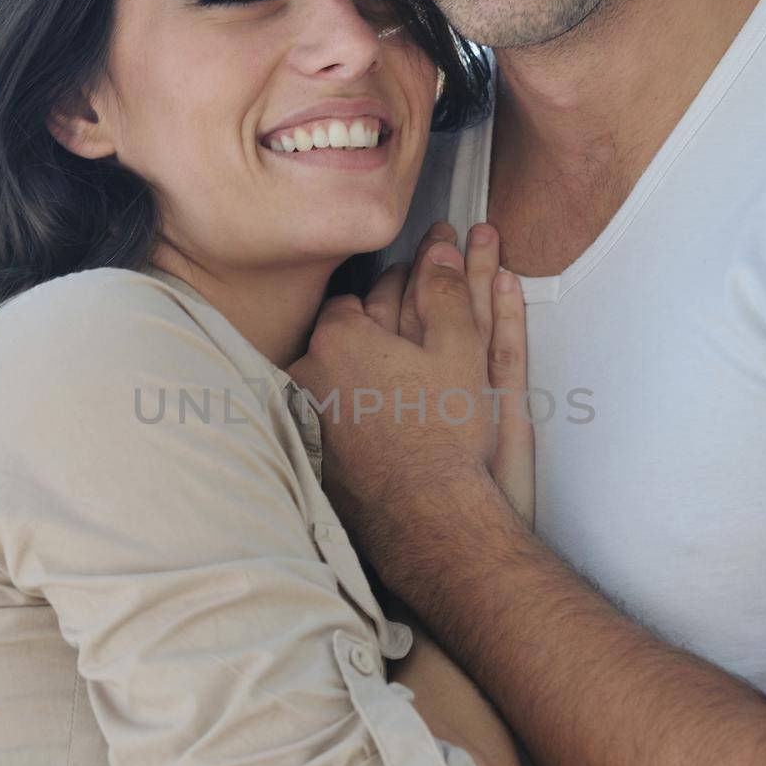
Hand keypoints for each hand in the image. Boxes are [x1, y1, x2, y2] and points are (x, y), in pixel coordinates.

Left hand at [289, 219, 531, 573]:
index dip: (391, 299)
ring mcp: (306, 419)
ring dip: (360, 378)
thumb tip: (441, 251)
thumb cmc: (444, 434)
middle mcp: (308, 375)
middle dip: (372, 336)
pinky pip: (332, 421)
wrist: (427, 514)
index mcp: (338, 339)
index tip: (415, 305)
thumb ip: (446, 291)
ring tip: (399, 391)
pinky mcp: (312, 456)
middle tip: (410, 347)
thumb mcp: (460, 349)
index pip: (357, 299)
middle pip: (339, 339)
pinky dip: (353, 418)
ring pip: (333, 381)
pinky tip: (384, 427)